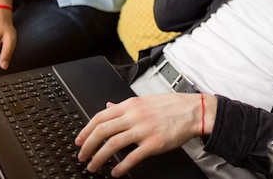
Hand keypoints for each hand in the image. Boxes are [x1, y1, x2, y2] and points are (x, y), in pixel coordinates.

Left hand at [76, 93, 209, 176]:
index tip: (79, 140)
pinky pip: (132, 157)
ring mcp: (143, 130)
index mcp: (130, 105)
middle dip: (87, 146)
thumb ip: (124, 106)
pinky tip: (116, 172)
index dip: (86, 130)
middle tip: (82, 156)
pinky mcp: (153, 143)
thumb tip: (107, 106)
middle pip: (102, 131)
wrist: (193, 111)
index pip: (100, 117)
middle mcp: (134, 116)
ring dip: (99, 158)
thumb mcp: (144, 100)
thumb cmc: (171, 106)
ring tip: (93, 166)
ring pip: (112, 145)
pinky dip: (120, 166)